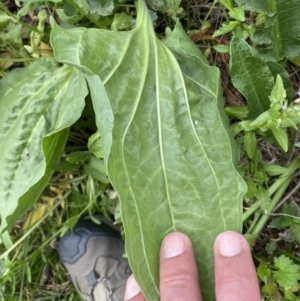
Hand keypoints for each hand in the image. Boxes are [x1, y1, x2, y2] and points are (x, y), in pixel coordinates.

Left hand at [124, 231, 259, 300]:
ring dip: (149, 284)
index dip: (236, 269)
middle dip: (179, 271)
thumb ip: (237, 293)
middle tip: (176, 238)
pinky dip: (136, 298)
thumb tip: (228, 255)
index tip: (230, 237)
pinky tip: (135, 284)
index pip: (240, 300)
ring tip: (148, 261)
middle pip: (185, 300)